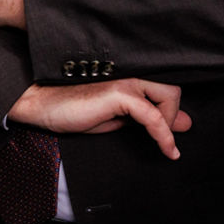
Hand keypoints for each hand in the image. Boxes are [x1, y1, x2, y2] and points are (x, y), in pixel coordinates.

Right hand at [8, 80, 192, 159]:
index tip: (171, 133)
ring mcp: (125, 81)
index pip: (165, 86)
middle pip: (172, 88)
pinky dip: (165, 135)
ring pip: (169, 96)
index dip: (171, 110)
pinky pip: (154, 115)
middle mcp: (131, 73)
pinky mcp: (119, 94)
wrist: (41, 105)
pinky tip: (167, 150)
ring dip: (170, 124)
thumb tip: (182, 121)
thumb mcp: (117, 118)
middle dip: (173, 115)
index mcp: (129, 76)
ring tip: (164, 143)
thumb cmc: (73, 110)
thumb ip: (145, 117)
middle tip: (162, 136)